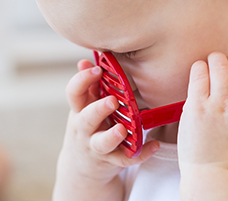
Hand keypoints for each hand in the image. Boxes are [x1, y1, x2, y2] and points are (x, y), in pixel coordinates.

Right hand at [53, 59, 158, 199]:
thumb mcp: (84, 106)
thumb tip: (84, 61)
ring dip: (112, 136)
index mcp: (80, 110)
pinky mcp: (110, 161)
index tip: (96, 69)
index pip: (74, 93)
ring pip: (102, 144)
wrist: (81, 166)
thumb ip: (88, 85)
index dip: (82, 81)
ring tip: (123, 129)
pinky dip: (141, 153)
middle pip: (87, 119)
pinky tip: (154, 145)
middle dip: (98, 110)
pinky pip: (125, 159)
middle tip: (112, 101)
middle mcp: (85, 129)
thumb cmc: (88, 125)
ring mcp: (96, 146)